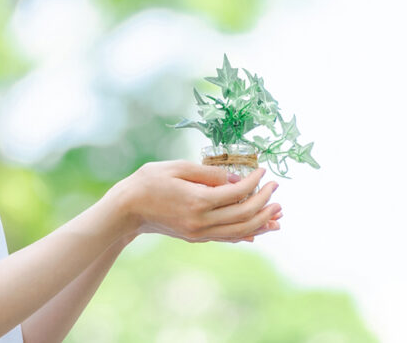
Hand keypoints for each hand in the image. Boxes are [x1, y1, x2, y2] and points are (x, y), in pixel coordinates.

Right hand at [113, 161, 280, 242]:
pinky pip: (228, 237)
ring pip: (240, 231)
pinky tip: (259, 230)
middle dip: (264, 201)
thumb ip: (208, 173)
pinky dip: (246, 233)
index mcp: (197, 201)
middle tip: (276, 187)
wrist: (128, 209)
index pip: (237, 192)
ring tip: (278, 214)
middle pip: (244, 215)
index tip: (264, 170)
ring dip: (262, 222)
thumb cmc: (149, 181)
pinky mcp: (197, 237)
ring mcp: (199, 233)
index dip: (254, 181)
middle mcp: (201, 221)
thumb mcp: (177, 168)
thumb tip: (236, 178)